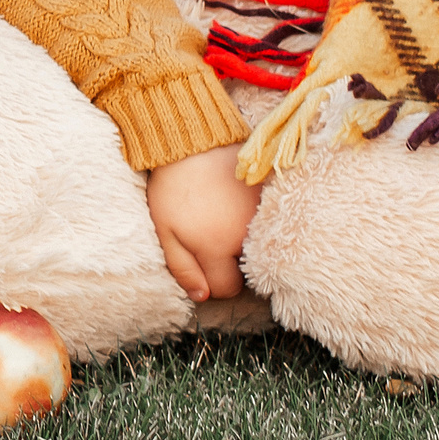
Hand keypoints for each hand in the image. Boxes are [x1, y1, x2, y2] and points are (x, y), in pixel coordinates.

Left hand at [145, 146, 260, 301]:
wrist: (193, 142)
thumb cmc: (172, 188)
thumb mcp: (164, 229)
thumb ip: (182, 268)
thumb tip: (203, 297)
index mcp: (216, 247)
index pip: (227, 289)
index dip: (214, 281)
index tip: (205, 261)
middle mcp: (246, 237)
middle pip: (247, 271)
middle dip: (232, 263)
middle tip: (215, 235)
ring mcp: (264, 218)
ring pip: (262, 249)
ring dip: (248, 242)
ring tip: (227, 218)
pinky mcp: (274, 200)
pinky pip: (272, 226)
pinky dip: (261, 224)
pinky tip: (241, 207)